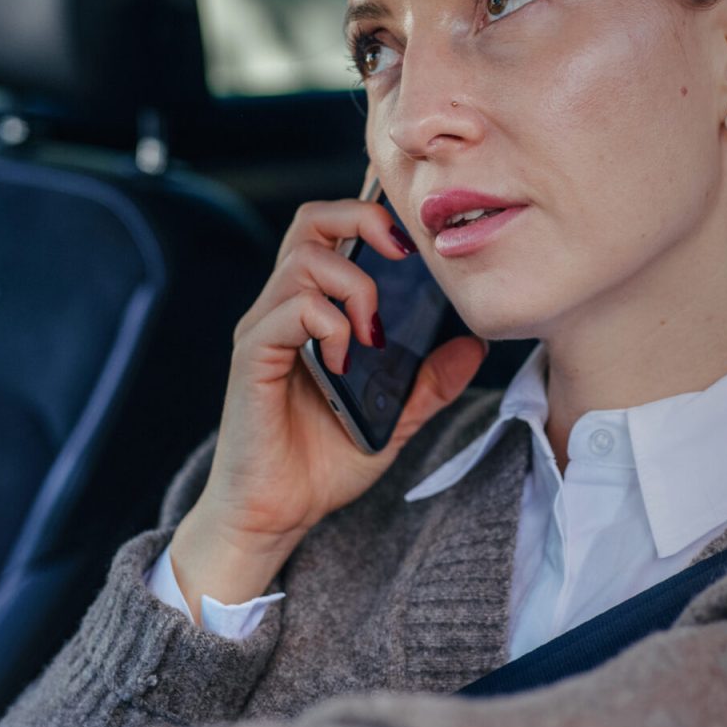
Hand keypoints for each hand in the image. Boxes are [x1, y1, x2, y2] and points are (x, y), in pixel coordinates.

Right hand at [168, 196, 485, 618]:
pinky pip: (286, 311)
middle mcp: (284, 308)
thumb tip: (474, 344)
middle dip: (361, 220)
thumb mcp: (397, 416)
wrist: (277, 513)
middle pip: (311, 221)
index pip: (334, 230)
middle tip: (401, 256)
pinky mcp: (252, 357)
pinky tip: (345, 358)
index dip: (372, 213)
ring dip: (354, 286)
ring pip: (305, 261)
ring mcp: (264, 329)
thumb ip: (432, 380)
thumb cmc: (323, 461)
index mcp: (316, 309)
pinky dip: (327, 323)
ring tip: (373, 333)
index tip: (416, 237)